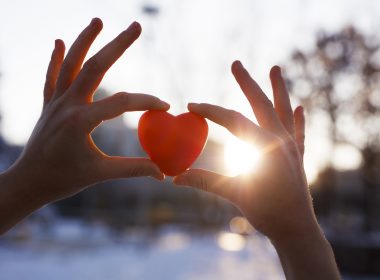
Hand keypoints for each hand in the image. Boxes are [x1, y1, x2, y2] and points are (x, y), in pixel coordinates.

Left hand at [0, 18, 168, 232]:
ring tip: (98, 20)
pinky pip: (52, 76)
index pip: (121, 103)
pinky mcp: (49, 104)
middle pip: (95, 67)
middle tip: (137, 26)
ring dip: (84, 40)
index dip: (146, 101)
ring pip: (71, 63)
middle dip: (118, 45)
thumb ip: (133, 169)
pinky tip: (59, 41)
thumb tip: (162, 173)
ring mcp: (55, 102)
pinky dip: (55, 58)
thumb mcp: (101, 173)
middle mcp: (67, 105)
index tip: (165, 106)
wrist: (28, 182)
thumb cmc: (64, 180)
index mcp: (81, 121)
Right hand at [174, 61, 339, 278]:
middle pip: (261, 104)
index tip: (192, 106)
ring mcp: (292, 147)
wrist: (297, 230)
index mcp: (265, 146)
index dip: (210, 111)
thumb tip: (176, 178)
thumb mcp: (234, 193)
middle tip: (236, 63)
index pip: (233, 120)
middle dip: (247, 83)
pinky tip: (300, 107)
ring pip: (283, 111)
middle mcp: (281, 140)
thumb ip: (206, 181)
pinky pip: (299, 132)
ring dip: (278, 89)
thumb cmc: (267, 213)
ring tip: (275, 68)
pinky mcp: (298, 156)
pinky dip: (298, 119)